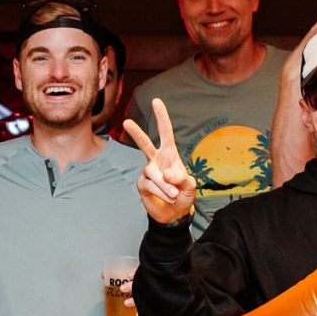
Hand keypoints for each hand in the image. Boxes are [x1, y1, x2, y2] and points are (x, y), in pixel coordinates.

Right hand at [123, 97, 197, 226]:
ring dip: (166, 186)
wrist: (175, 213)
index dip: (161, 117)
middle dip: (136, 133)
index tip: (156, 101)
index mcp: (170, 154)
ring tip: (174, 194)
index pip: (165, 132)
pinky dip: (161, 192)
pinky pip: (151, 186)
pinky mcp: (142, 185)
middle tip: (126, 122)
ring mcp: (147, 172)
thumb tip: (166, 174)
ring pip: (154, 174)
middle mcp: (156, 160)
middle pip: (144, 144)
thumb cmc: (184, 194)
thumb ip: (181, 178)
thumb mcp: (189, 185)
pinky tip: (168, 197)